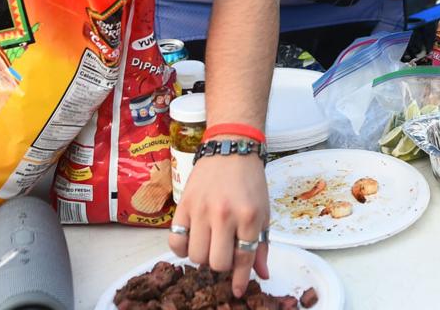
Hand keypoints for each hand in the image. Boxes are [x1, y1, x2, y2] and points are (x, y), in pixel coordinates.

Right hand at [169, 152, 269, 297]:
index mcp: (249, 216)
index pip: (243, 259)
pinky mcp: (184, 205)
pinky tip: (191, 240)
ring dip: (203, 256)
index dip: (240, 280)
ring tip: (209, 243)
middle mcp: (225, 214)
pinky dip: (182, 248)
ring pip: (196, 256)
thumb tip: (262, 274)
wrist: (231, 148)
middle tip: (223, 253)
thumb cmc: (250, 181)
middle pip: (217, 263)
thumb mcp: (264, 211)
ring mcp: (202, 210)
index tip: (236, 290)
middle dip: (221, 265)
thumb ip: (261, 244)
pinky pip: (176, 241)